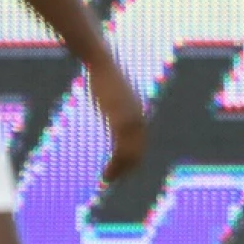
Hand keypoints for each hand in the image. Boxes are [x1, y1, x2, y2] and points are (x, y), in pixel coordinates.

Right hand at [87, 58, 145, 182]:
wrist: (102, 63)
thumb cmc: (105, 77)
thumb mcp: (114, 95)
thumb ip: (117, 106)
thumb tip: (112, 111)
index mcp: (138, 111)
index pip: (140, 140)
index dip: (133, 157)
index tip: (122, 170)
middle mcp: (139, 116)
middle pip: (139, 148)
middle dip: (128, 167)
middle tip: (112, 180)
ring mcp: (131, 118)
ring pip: (131, 152)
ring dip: (121, 169)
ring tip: (108, 180)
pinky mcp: (120, 119)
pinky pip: (122, 147)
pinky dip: (116, 163)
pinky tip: (107, 172)